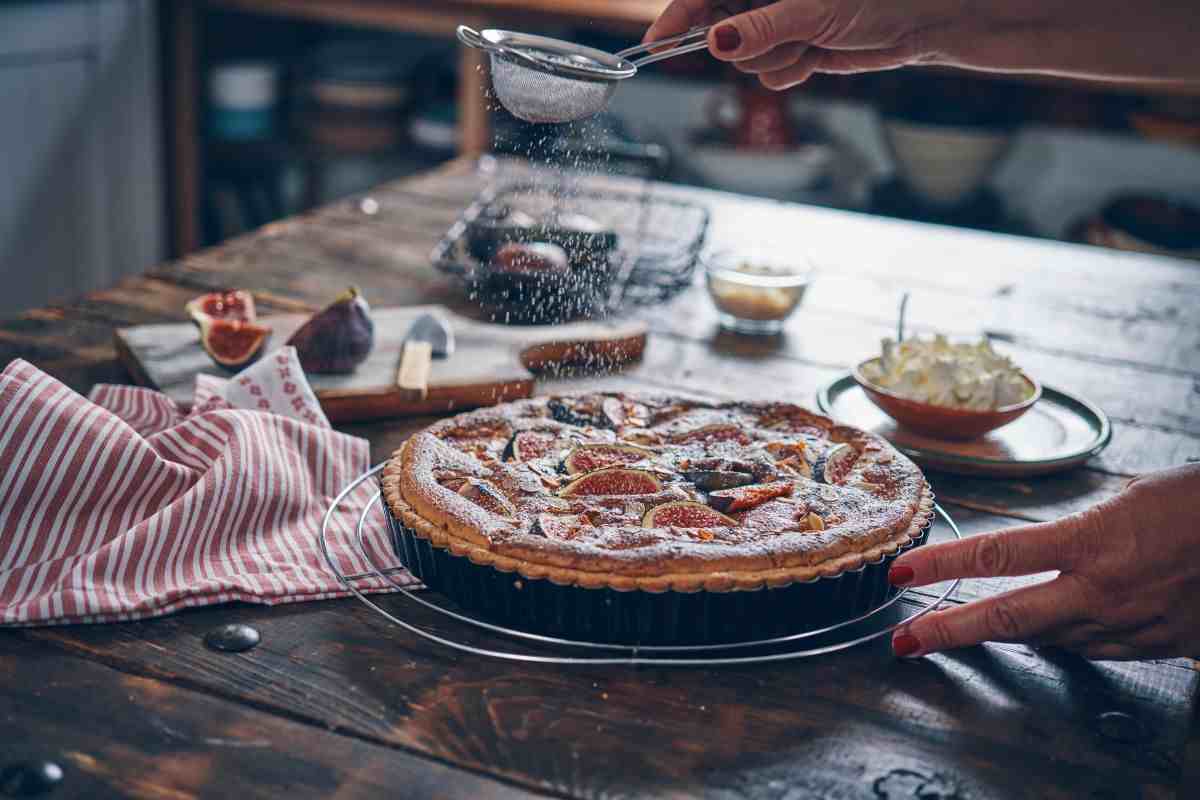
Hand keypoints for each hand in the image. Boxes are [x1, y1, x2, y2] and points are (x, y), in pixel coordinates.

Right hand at [644, 0, 946, 89]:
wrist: (925, 21)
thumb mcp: (812, 10)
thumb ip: (759, 27)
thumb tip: (716, 40)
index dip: (678, 17)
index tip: (658, 43)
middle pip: (718, 30)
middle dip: (744, 43)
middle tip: (783, 36)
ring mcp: (779, 23)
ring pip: (746, 60)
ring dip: (775, 60)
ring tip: (811, 43)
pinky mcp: (795, 50)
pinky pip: (769, 77)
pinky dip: (790, 73)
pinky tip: (816, 57)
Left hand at [887, 463, 1199, 660]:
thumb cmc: (1198, 504)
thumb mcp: (1129, 499)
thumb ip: (1079, 530)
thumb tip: (1044, 552)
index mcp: (1093, 542)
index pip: (997, 556)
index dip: (942, 566)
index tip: (903, 574)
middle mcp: (1103, 591)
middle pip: (1007, 618)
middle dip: (948, 632)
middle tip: (905, 641)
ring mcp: (1129, 626)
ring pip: (1046, 637)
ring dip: (1005, 632)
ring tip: (966, 627)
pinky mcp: (1154, 647)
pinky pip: (1092, 647)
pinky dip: (1064, 636)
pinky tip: (1049, 627)